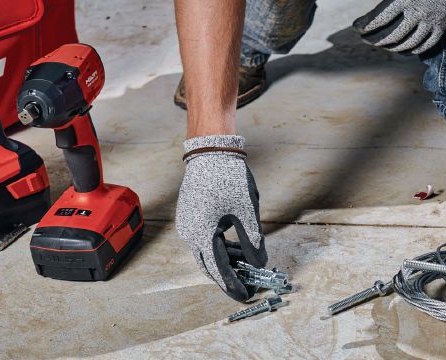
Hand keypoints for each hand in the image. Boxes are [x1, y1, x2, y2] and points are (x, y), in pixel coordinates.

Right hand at [176, 135, 266, 301]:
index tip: (246, 295)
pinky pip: (203, 239)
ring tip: (246, 262)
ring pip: (206, 251)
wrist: (210, 151)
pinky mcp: (189, 216)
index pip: (219, 269)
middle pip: (209, 265)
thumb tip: (259, 264)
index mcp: (203, 234)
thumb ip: (253, 241)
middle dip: (228, 277)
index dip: (233, 284)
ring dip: (225, 260)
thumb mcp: (247, 211)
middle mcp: (190, 233)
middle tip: (245, 285)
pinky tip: (235, 246)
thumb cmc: (228, 178)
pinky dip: (218, 246)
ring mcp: (186, 224)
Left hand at [353, 0, 445, 53]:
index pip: (380, 18)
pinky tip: (408, 50)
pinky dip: (416, 49)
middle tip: (367, 40)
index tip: (358, 28)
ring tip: (385, 47)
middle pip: (393, 35)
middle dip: (377, 41)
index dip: (366, 26)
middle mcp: (417, 12)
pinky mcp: (442, 25)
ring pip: (409, 43)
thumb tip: (373, 12)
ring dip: (394, 48)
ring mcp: (431, 21)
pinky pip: (428, 44)